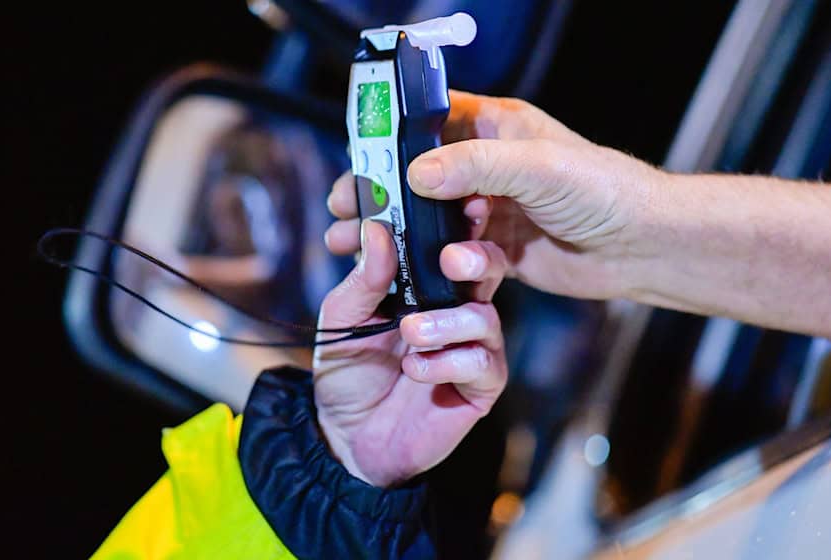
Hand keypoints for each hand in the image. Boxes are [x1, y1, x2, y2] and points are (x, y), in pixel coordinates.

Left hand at [313, 220, 508, 487]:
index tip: (460, 199)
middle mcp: (456, 309)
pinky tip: (416, 372)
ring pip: (485, 316)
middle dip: (476, 257)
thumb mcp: (341, 318)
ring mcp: (473, 347)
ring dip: (446, 322)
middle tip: (452, 260)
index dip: (461, 220)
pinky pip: (483, 362)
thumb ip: (364, 278)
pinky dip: (447, 363)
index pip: (452, 242)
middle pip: (489, 268)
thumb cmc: (348, 373)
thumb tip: (378, 230)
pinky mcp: (480, 386)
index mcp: (426, 284)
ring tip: (410, 334)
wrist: (346, 439)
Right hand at [326, 91, 662, 300]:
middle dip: (383, 197)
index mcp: (495, 128)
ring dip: (404, 238)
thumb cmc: (603, 190)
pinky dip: (448, 267)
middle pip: (421, 178)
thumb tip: (415, 175)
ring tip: (364, 251)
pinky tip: (442, 275)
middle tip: (346, 215)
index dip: (389, 140)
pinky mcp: (501, 251)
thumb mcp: (537, 167)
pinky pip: (462, 258)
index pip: (429, 120)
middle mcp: (490, 167)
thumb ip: (476, 166)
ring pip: (434, 222)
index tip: (356, 161)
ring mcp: (493, 210)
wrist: (642, 246)